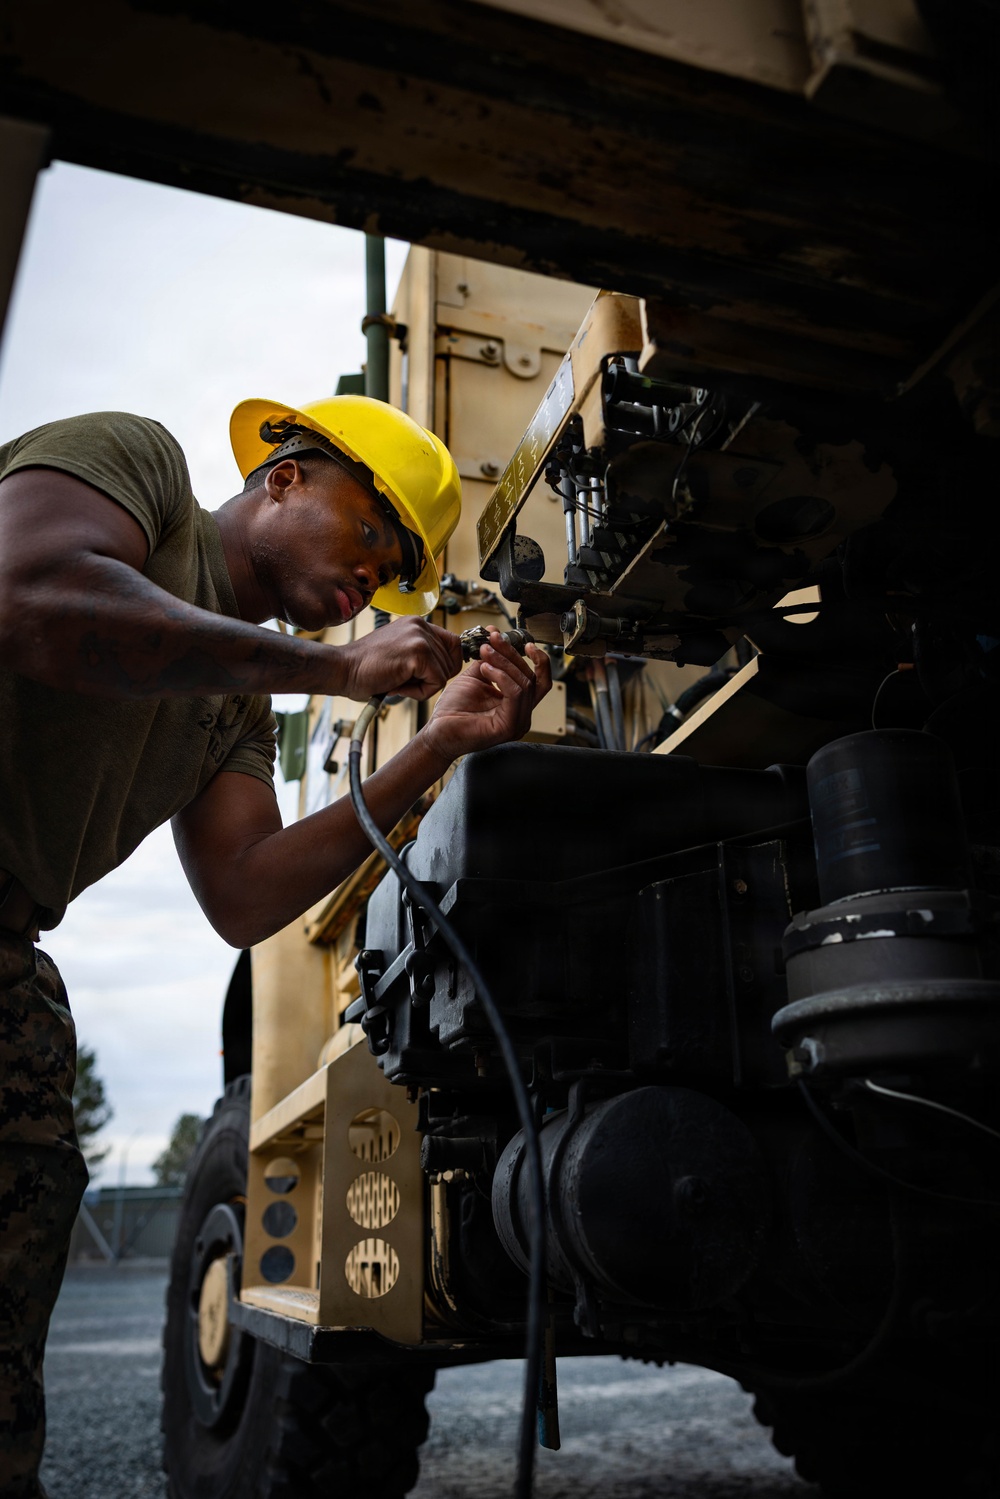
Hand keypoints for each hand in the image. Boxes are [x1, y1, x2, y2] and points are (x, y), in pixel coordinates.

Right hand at [337, 618, 462, 700]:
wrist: (342, 669)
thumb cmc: (365, 668)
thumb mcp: (399, 652)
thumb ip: (421, 653)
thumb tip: (446, 667)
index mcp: (417, 623)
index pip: (454, 645)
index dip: (444, 666)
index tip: (423, 675)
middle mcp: (421, 625)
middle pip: (452, 661)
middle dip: (431, 678)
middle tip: (403, 679)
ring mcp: (420, 638)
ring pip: (445, 674)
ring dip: (423, 686)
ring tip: (398, 681)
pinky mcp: (418, 653)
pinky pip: (437, 683)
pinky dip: (419, 692)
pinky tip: (398, 685)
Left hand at [421, 631, 551, 761]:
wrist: (437, 731)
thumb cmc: (453, 710)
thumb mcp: (475, 676)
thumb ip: (489, 659)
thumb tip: (496, 632)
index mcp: (517, 704)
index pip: (538, 679)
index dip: (537, 659)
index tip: (524, 643)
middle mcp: (521, 714)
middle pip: (531, 677)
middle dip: (511, 654)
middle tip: (493, 640)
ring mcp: (517, 722)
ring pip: (524, 683)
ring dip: (504, 662)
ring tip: (485, 653)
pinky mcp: (508, 727)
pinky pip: (515, 694)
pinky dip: (501, 676)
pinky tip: (485, 669)